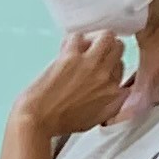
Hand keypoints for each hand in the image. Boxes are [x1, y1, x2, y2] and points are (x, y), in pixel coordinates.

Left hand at [17, 32, 133, 146]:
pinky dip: (73, 39)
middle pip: (118, 48)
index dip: (109, 63)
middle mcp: (105, 76)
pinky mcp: (71, 57)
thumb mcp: (95, 119)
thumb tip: (121, 93)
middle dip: (106, 47)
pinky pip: (79, 36)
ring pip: (106, 36)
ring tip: (84, 45)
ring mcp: (90, 64)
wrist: (37, 120)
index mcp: (113, 92)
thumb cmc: (60, 122)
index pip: (121, 66)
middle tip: (93, 51)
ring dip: (95, 38)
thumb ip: (113, 106)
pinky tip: (66, 48)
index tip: (99, 65)